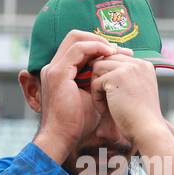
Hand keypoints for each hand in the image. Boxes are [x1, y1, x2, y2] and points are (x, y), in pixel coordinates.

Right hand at [33, 30, 118, 161]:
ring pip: (76, 38)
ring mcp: (54, 68)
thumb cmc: (77, 123)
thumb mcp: (91, 98)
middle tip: (118, 49)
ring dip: (99, 41)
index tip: (118, 53)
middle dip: (98, 39)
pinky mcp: (58, 73)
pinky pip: (78, 49)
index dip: (98, 46)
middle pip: (75, 37)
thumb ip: (97, 83)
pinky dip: (95, 47)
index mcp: (61, 72)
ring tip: (116, 51)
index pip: (78, 47)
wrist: (63, 137)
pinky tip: (109, 54)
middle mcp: (54, 67)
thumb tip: (116, 77)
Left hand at [89, 54, 167, 145]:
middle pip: (106, 60)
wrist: (147, 130)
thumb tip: (98, 66)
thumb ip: (123, 78)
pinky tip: (105, 110)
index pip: (116, 59)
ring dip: (97, 87)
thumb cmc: (139, 118)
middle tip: (105, 101)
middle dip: (101, 79)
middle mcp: (138, 63)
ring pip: (97, 68)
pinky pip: (95, 82)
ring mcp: (129, 68)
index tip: (111, 96)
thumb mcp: (135, 92)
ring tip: (105, 105)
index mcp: (144, 65)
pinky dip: (97, 98)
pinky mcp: (117, 77)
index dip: (108, 76)